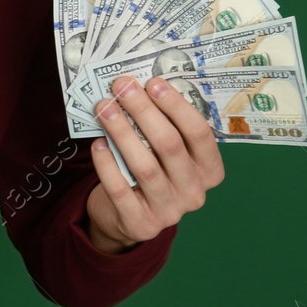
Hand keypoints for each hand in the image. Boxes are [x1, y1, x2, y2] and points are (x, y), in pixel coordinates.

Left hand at [84, 74, 225, 254]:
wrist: (125, 217)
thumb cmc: (147, 169)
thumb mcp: (161, 151)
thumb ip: (158, 126)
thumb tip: (136, 87)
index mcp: (208, 170)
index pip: (200, 134)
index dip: (177, 106)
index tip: (153, 82)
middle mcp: (194, 192)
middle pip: (169, 146)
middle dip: (143, 111)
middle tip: (121, 86)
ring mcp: (169, 211)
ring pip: (145, 166)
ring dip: (122, 131)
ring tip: (104, 107)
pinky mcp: (140, 224)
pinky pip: (121, 190)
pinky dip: (107, 164)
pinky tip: (97, 143)